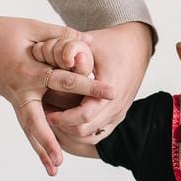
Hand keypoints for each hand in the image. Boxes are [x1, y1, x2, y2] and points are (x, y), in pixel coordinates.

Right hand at [0, 10, 114, 175]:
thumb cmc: (1, 30)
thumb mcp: (32, 28)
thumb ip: (61, 36)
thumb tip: (90, 42)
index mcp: (30, 70)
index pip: (65, 81)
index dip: (89, 85)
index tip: (111, 93)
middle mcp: (21, 90)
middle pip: (37, 121)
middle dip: (51, 140)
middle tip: (62, 160)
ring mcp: (15, 98)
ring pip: (29, 129)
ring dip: (41, 150)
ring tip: (54, 170)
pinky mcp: (13, 101)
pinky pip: (26, 124)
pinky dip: (36, 141)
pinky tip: (45, 158)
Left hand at [45, 21, 151, 147]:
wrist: (137, 47)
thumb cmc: (111, 44)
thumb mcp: (90, 44)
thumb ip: (72, 50)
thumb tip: (61, 60)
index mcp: (111, 89)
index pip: (84, 115)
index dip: (62, 117)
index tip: (45, 111)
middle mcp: (117, 106)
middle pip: (84, 130)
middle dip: (62, 126)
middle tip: (44, 115)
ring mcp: (118, 114)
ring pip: (90, 136)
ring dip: (70, 131)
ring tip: (54, 118)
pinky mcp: (117, 116)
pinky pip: (97, 134)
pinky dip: (80, 131)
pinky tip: (67, 120)